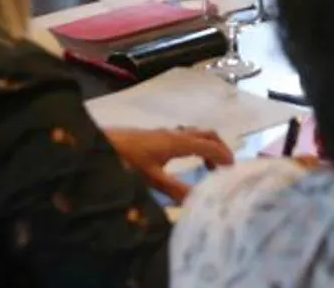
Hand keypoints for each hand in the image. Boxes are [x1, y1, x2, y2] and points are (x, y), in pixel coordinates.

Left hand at [102, 126, 233, 203]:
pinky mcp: (155, 136)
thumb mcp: (151, 179)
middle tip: (226, 167)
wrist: (99, 143)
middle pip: (205, 133)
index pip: (209, 145)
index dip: (224, 155)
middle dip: (219, 147)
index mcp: (177, 142)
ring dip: (207, 147)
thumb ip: (175, 189)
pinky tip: (185, 163)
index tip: (234, 170)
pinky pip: (184, 138)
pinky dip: (194, 147)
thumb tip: (198, 201)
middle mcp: (174, 134)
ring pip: (194, 134)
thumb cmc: (126, 159)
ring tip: (209, 168)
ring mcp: (164, 133)